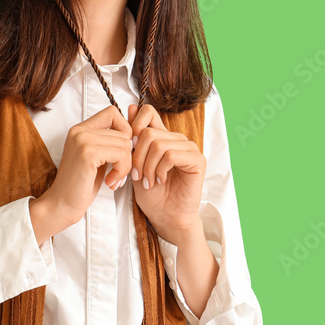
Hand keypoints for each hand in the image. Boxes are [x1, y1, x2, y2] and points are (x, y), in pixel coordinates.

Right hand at [31, 104, 132, 240]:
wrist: (62, 204)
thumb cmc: (81, 185)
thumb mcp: (97, 158)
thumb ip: (109, 143)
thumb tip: (135, 135)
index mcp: (80, 129)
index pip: (113, 113)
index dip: (125, 130)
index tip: (122, 152)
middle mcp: (80, 130)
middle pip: (123, 131)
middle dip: (128, 155)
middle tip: (118, 174)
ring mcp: (83, 140)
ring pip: (125, 144)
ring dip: (125, 165)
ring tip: (114, 179)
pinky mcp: (88, 153)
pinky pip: (120, 155)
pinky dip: (121, 170)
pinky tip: (111, 182)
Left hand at [128, 103, 205, 243]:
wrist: (166, 217)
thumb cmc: (151, 194)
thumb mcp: (135, 164)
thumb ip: (134, 139)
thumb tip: (130, 106)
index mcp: (162, 136)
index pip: (147, 112)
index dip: (133, 125)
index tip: (127, 148)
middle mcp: (176, 139)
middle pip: (148, 132)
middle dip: (136, 156)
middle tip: (136, 175)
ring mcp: (188, 148)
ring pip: (158, 144)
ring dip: (147, 166)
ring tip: (147, 181)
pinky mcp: (197, 160)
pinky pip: (171, 155)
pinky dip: (160, 169)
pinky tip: (159, 180)